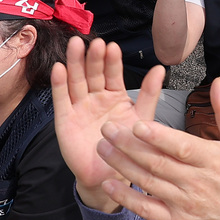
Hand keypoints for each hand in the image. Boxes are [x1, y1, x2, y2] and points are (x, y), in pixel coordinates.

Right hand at [51, 38, 161, 210]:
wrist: (109, 176)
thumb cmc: (127, 147)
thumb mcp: (141, 119)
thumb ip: (149, 94)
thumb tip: (160, 68)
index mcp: (115, 95)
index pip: (112, 73)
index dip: (112, 61)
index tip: (112, 46)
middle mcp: (96, 97)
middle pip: (93, 73)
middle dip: (93, 58)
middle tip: (95, 43)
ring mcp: (79, 107)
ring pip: (76, 81)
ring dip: (75, 63)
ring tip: (76, 46)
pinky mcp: (65, 119)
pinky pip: (61, 99)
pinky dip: (59, 84)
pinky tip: (59, 68)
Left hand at [95, 75, 219, 219]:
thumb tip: (219, 81)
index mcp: (213, 160)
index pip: (181, 147)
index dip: (158, 136)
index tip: (136, 123)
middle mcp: (197, 182)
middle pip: (157, 162)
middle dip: (128, 145)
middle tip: (107, 128)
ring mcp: (185, 204)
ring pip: (147, 182)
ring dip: (122, 165)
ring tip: (102, 148)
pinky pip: (146, 210)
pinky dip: (126, 198)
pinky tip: (109, 184)